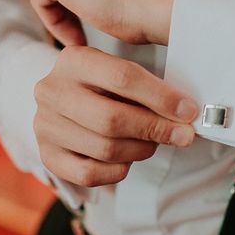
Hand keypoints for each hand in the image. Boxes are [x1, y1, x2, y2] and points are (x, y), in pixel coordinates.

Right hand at [33, 46, 197, 186]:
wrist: (66, 103)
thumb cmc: (105, 87)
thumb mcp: (122, 73)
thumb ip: (151, 88)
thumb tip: (185, 114)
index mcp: (74, 60)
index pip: (123, 78)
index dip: (162, 98)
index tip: (189, 111)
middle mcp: (52, 91)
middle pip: (112, 118)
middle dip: (156, 129)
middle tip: (182, 135)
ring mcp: (45, 125)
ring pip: (105, 149)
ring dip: (141, 150)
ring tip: (152, 143)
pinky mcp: (47, 155)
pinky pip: (90, 174)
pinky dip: (119, 171)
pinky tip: (128, 159)